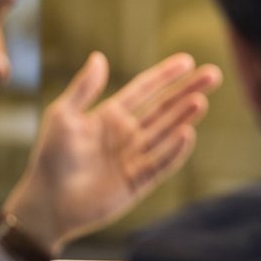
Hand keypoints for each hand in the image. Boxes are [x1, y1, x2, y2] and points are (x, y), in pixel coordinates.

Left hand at [3, 52, 222, 254]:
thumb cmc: (51, 158)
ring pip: (167, 132)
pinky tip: (188, 133)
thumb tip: (99, 57)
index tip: (188, 61)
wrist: (47, 204)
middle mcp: (128, 134)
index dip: (166, 75)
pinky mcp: (140, 181)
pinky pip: (162, 162)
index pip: (145, 90)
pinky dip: (175, 149)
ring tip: (200, 101)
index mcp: (111, 116)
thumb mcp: (62, 116)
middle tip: (213, 74)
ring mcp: (136, 157)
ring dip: (184, 116)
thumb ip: (83, 88)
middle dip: (188, 91)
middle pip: (165, 108)